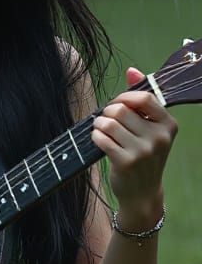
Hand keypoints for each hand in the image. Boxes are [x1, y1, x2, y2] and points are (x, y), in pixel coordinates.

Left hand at [91, 68, 177, 227]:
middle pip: (122, 110)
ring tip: (100, 129)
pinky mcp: (126, 162)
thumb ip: (141, 99)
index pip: (144, 97)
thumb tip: (131, 70)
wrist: (143, 193)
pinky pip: (102, 139)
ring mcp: (143, 151)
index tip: (118, 104)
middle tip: (105, 119)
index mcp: (168, 125)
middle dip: (108, 111)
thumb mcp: (150, 129)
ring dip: (99, 124)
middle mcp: (159, 138)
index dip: (125, 96)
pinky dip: (95, 137)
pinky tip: (98, 140)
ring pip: (109, 123)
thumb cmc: (144, 156)